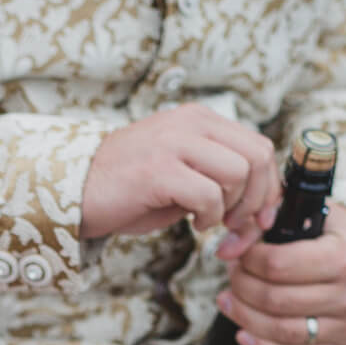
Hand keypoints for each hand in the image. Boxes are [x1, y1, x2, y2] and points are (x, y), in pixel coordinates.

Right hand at [81, 105, 280, 240]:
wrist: (76, 191)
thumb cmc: (130, 189)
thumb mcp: (183, 172)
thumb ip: (218, 176)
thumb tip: (260, 206)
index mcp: (199, 120)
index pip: (259, 146)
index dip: (269, 187)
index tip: (261, 217)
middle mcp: (190, 123)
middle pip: (257, 157)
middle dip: (257, 200)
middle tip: (236, 224)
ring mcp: (174, 143)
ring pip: (238, 174)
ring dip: (231, 208)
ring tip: (209, 221)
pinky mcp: (159, 170)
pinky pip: (209, 195)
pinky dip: (209, 217)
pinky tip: (192, 224)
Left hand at [216, 204, 345, 344]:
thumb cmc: (329, 232)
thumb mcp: (303, 212)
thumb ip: (261, 223)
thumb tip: (224, 252)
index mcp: (345, 256)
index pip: (278, 265)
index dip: (247, 261)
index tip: (239, 255)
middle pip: (276, 301)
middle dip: (242, 288)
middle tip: (231, 277)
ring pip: (282, 331)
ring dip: (245, 318)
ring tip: (227, 302)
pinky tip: (242, 334)